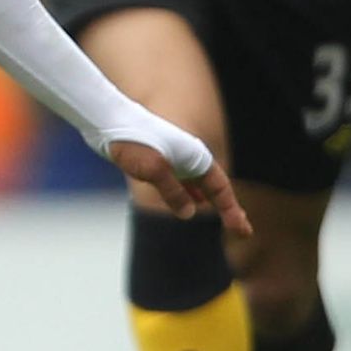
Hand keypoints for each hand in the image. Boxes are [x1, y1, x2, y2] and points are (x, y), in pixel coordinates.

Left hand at [106, 137, 250, 238]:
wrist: (107, 119)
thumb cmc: (131, 141)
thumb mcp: (153, 169)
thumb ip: (172, 192)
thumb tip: (189, 213)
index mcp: (194, 156)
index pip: (221, 188)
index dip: (232, 210)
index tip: (243, 231)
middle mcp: (188, 156)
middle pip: (214, 186)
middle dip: (228, 207)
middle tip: (242, 229)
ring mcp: (174, 157)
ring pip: (198, 184)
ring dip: (210, 200)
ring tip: (223, 216)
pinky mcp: (159, 158)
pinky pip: (183, 181)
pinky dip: (191, 193)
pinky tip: (193, 202)